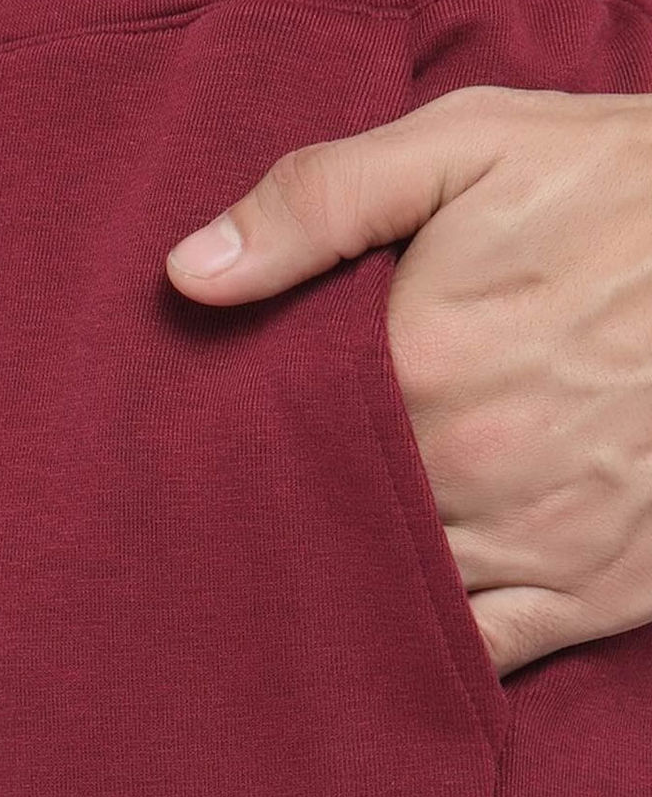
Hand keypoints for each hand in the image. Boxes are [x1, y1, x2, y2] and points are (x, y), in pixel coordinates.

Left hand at [164, 85, 651, 677]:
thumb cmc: (613, 186)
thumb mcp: (462, 147)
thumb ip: (318, 202)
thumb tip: (187, 273)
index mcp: (418, 362)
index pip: (274, 433)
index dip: (240, 437)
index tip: (213, 434)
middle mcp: (472, 465)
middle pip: (328, 512)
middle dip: (287, 504)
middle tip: (249, 496)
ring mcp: (540, 536)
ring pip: (392, 587)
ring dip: (345, 574)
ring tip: (304, 554)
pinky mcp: (600, 583)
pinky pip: (486, 649)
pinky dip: (431, 643)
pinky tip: (391, 619)